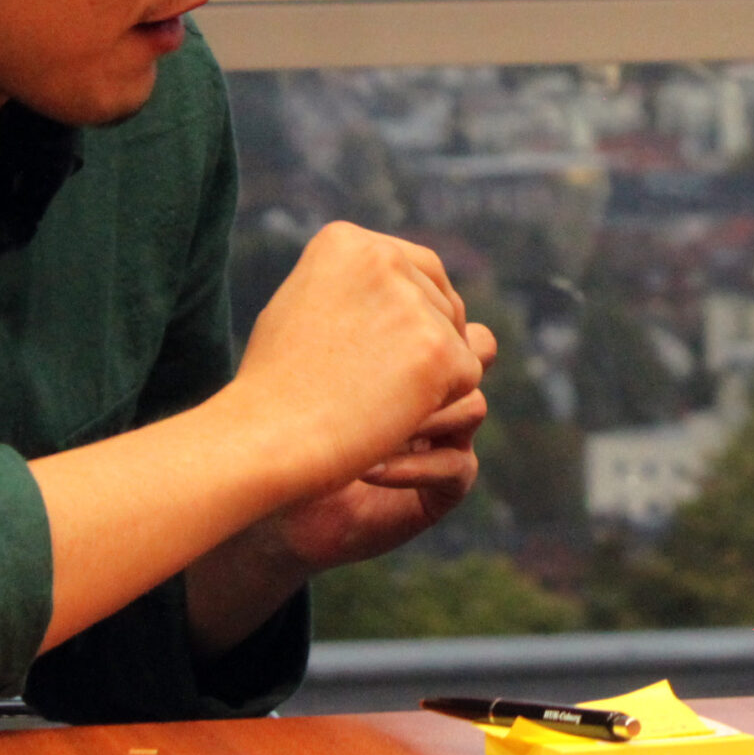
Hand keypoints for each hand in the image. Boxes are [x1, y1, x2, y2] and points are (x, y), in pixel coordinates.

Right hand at [228, 222, 483, 495]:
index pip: (418, 268)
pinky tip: (391, 412)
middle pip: (443, 301)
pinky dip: (439, 400)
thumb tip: (414, 284)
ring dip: (430, 372)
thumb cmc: (277, 383)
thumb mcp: (305, 304)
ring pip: (457, 338)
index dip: (410, 316)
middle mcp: (383, 257)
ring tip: (370, 395)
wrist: (266, 439)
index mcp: (346, 240)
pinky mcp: (438, 349)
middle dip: (426, 341)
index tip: (377, 352)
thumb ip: (357, 285)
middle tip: (375, 382)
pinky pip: (467, 373)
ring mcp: (412, 303)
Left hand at [288, 329, 500, 569]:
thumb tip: (372, 266)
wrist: (274, 489)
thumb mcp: (314, 352)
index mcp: (417, 349)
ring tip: (370, 427)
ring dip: (420, 414)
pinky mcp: (446, 486)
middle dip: (434, 360)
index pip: (450, 310)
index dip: (420, 317)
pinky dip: (412, 466)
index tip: (361, 332)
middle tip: (384, 374)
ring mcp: (448, 436)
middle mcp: (438, 389)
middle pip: (478, 350)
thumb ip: (351, 308)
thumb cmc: (286, 417)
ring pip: (473, 405)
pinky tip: (368, 469)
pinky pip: (457, 464)